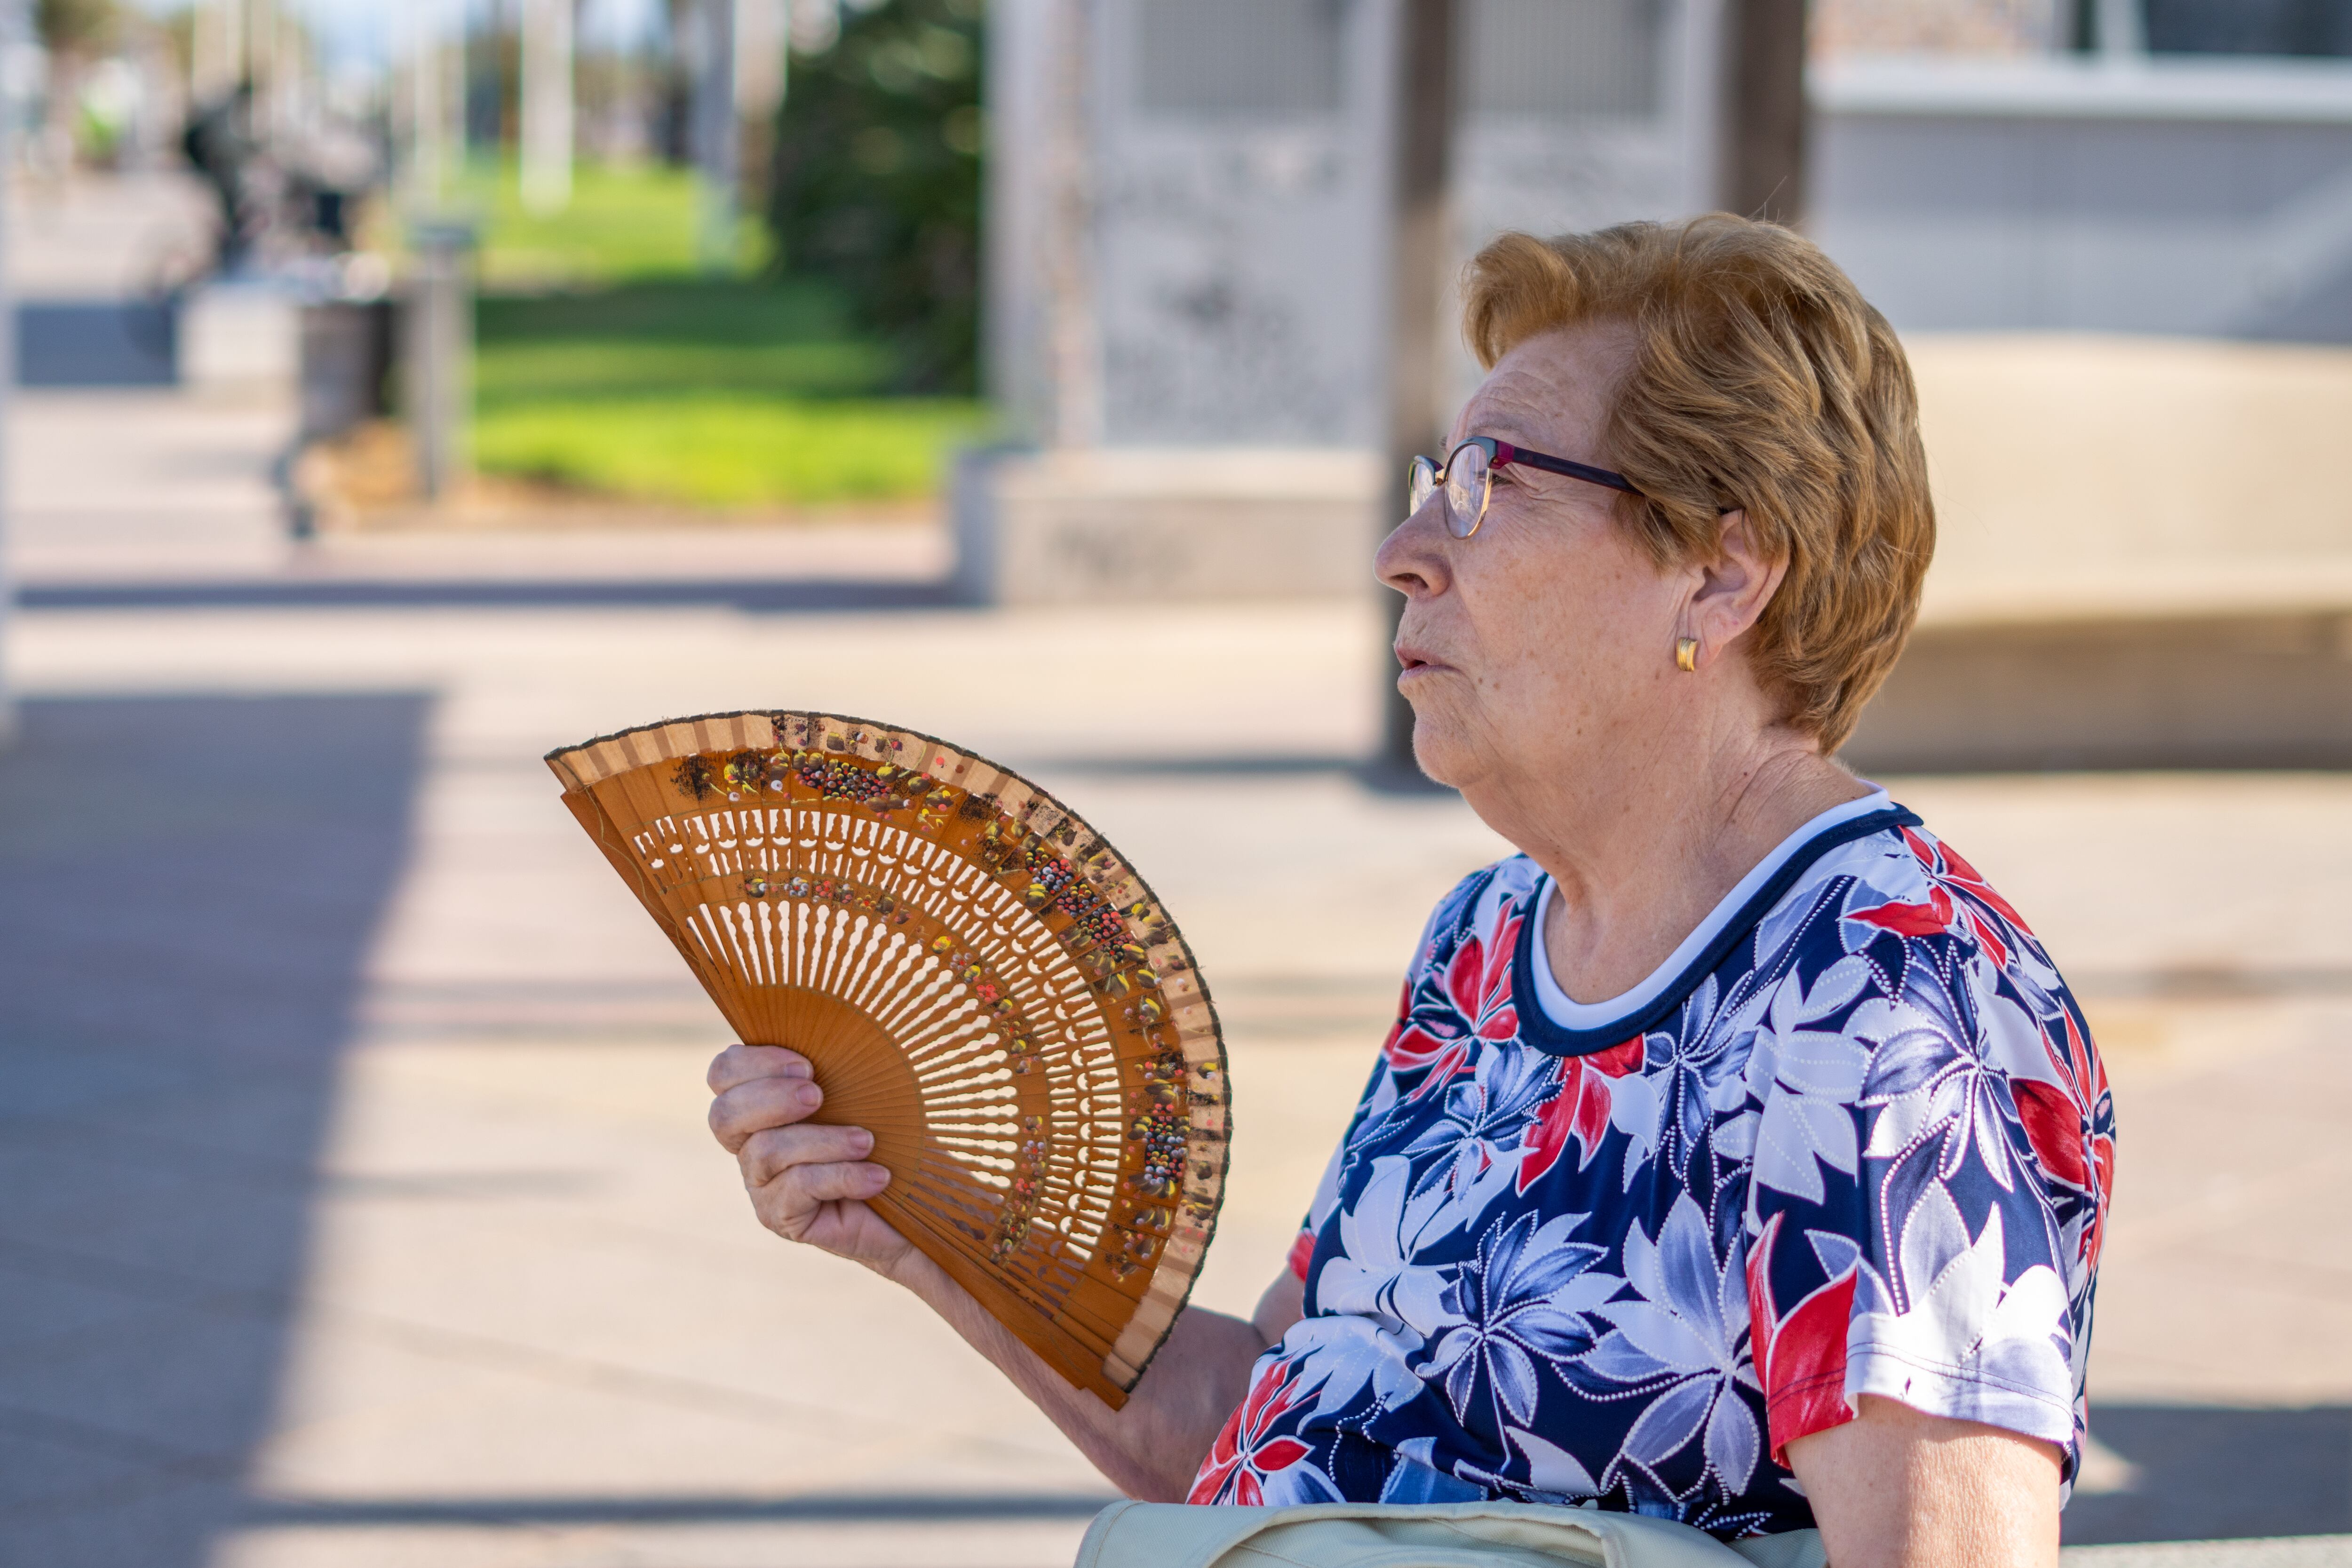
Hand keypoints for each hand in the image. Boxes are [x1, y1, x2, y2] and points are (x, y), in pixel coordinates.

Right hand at [706, 1043, 916, 1279]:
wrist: (918, 1198)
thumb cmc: (890, 1132)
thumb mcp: (861, 1089)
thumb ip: (833, 1062)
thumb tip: (831, 1024)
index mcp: (760, 1101)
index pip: (723, 1073)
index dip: (752, 1063)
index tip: (806, 1064)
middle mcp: (749, 1144)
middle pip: (724, 1115)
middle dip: (771, 1099)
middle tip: (818, 1096)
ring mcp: (761, 1185)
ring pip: (766, 1152)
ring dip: (823, 1140)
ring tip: (866, 1142)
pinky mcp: (781, 1218)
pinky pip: (797, 1188)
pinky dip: (843, 1176)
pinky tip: (877, 1177)